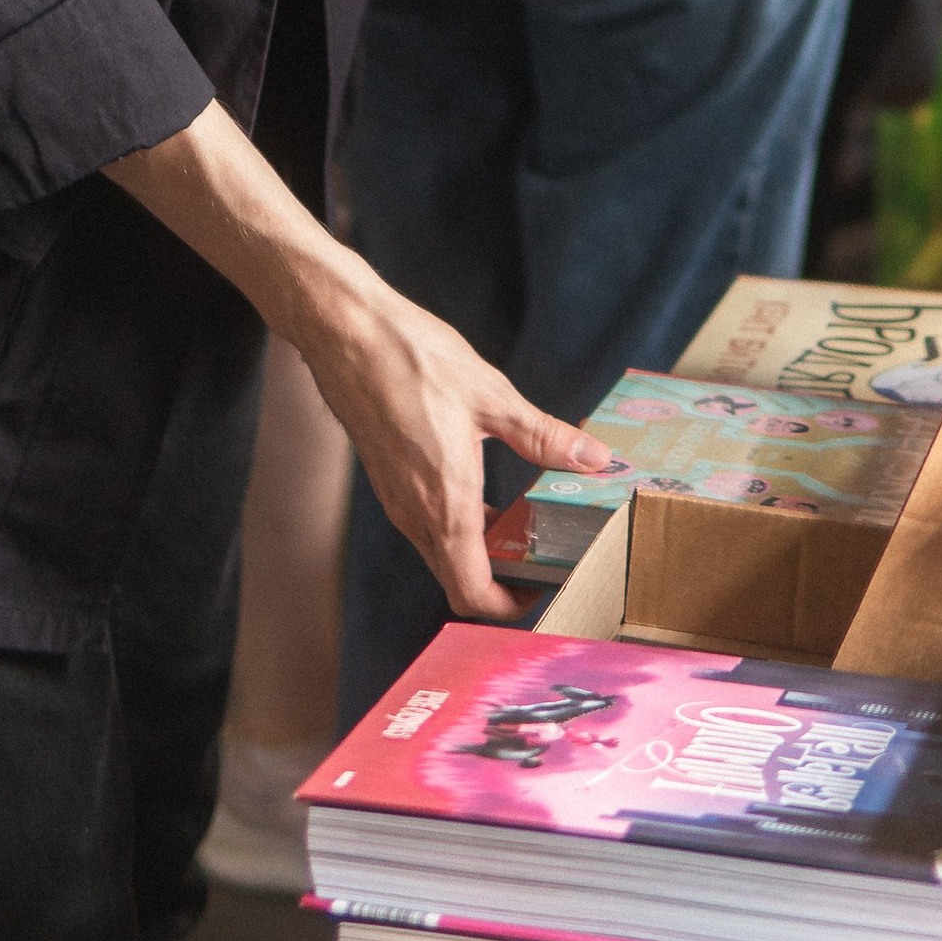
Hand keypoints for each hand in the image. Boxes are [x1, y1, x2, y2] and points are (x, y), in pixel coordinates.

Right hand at [292, 270, 613, 621]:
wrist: (346, 333)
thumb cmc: (413, 359)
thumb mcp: (492, 396)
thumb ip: (544, 437)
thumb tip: (595, 459)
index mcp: (446, 503)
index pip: (472, 593)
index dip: (509, 606)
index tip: (542, 588)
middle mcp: (415, 514)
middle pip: (458, 581)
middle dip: (501, 581)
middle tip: (541, 554)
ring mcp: (397, 499)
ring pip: (442, 552)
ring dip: (479, 551)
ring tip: (521, 521)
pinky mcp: (388, 479)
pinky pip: (426, 524)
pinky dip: (458, 524)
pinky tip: (483, 487)